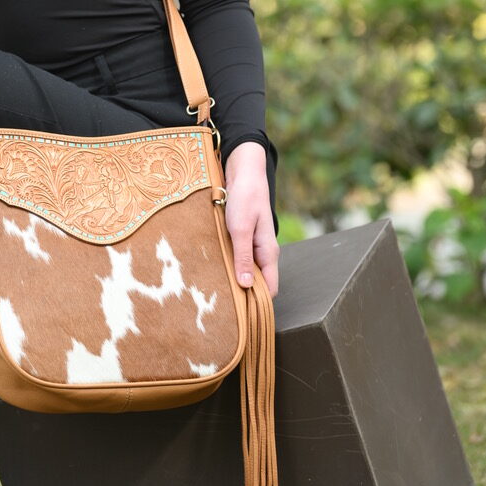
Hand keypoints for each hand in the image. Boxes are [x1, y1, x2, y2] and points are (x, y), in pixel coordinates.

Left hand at [223, 141, 278, 298]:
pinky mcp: (242, 238)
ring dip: (234, 279)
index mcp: (268, 252)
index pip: (270, 290)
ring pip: (246, 271)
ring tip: (215, 290)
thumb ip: (243, 257)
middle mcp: (263, 251)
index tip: (239, 314)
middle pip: (258, 284)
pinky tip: (214, 269)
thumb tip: (247, 286)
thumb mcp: (241, 228)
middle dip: (243, 294)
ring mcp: (253, 245)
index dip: (258, 303)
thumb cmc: (244, 197)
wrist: (243, 170)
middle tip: (221, 305)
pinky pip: (238, 259)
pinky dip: (229, 265)